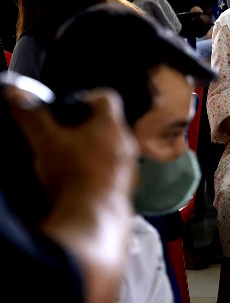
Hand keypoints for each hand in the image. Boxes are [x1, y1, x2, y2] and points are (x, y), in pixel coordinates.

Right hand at [6, 87, 137, 201]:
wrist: (93, 216)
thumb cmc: (72, 173)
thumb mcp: (45, 141)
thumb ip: (32, 117)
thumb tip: (17, 95)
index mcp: (111, 124)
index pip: (106, 97)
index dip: (86, 98)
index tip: (69, 109)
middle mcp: (127, 142)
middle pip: (109, 124)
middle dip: (87, 127)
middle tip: (64, 136)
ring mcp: (130, 165)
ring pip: (113, 148)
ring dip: (94, 150)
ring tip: (70, 161)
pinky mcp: (128, 186)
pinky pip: (115, 171)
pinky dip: (100, 171)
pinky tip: (81, 181)